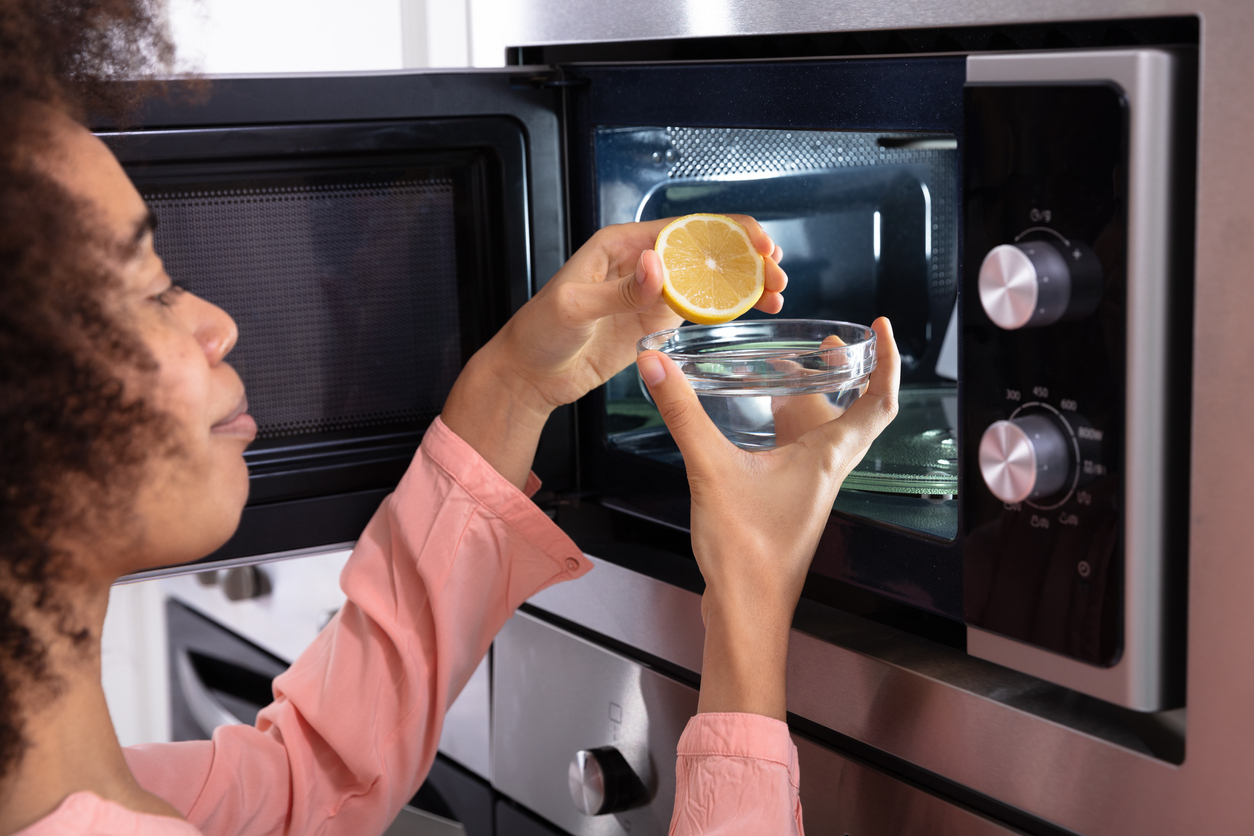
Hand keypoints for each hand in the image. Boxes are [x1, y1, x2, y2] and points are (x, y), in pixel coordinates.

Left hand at [442, 217, 785, 487]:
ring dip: (743, 284)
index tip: (757, 241)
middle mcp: (641, 263)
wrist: (529, 376)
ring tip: (776, 294)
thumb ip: (620, 290)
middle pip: (704, 251)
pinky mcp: (654, 321)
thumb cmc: (539, 333)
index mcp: (620, 245)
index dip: (726, 231)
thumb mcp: (575, 308)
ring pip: (708, 279)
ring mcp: (650, 293)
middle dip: (745, 258)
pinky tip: (752, 311)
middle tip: (776, 274)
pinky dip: (727, 308)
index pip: (683, 229)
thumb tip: (658, 266)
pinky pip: (698, 308)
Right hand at [636, 317, 899, 718]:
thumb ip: (683, 414)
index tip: (882, 328)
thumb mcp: (709, 469)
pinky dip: (784, 427)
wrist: (745, 612)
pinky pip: (796, 452)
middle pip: (854, 413)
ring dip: (812, 399)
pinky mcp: (785, 502)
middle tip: (829, 345)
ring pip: (822, 433)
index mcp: (826, 459)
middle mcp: (825, 472)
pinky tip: (754, 422)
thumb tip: (656, 365)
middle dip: (847, 374)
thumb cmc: (746, 553)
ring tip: (786, 370)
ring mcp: (807, 489)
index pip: (879, 403)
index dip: (889, 362)